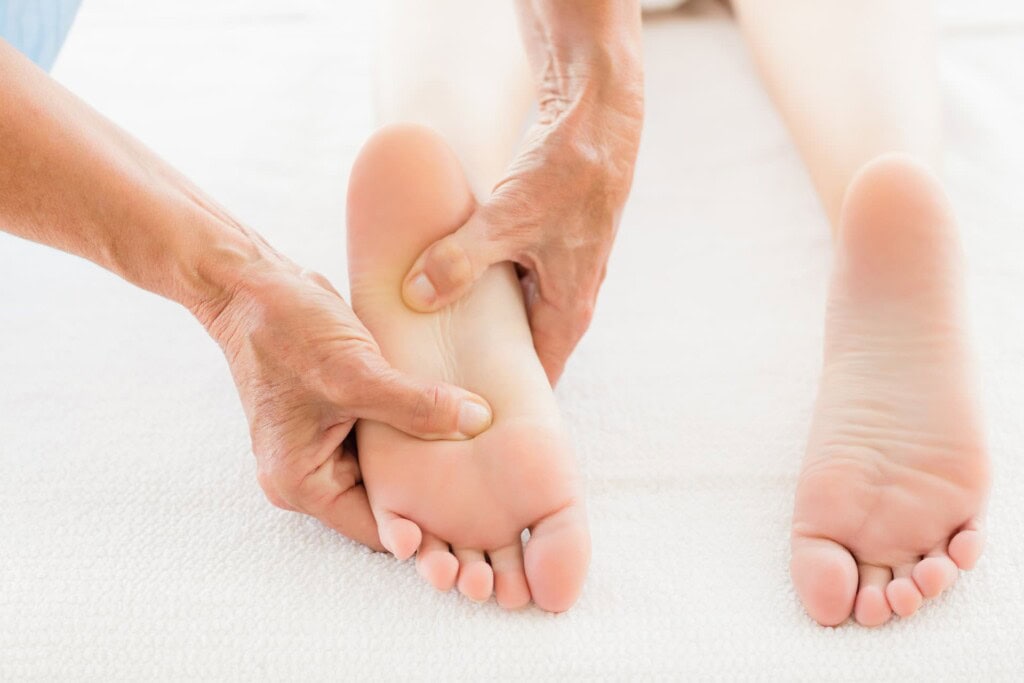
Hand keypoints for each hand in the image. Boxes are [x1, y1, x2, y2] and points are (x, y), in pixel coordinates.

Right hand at [197, 261, 493, 549]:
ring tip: (487, 467)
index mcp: (302, 483)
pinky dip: (418, 432)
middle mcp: (311, 473)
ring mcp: (326, 445)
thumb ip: (415, 404)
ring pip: (392, 470)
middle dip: (434, 502)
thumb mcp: (354, 372)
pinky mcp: (342, 416)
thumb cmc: (285, 330)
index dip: (427, 529)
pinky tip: (461, 426)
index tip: (478, 527)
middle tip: (492, 502)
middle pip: (388, 504)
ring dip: (430, 464)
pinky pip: (388, 438)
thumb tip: (477, 422)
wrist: (253, 285)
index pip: (378, 527)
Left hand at [400, 1, 643, 383]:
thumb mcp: (509, 219)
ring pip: (512, 322)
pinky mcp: (544, 251)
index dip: (501, 405)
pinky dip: (480, 295)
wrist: (598, 123)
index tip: (460, 422)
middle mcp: (566, 303)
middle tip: (432, 390)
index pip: (536, 383)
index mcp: (567, 312)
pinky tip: (442, 290)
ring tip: (429, 349)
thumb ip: (460, 259)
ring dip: (478, 333)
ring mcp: (556, 277)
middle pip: (519, 356)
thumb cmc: (567, 175)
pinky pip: (508, 288)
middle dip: (481, 374)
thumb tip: (415, 297)